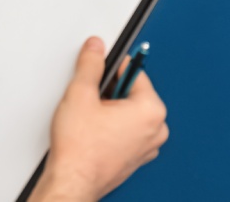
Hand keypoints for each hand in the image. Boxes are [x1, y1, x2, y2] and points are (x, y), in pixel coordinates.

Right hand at [30, 37, 169, 201]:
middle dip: (110, 91)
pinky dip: (112, 127)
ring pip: (129, 112)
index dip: (111, 67)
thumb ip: (91, 64)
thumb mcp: (80, 94)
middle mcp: (156, 129)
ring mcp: (147, 146)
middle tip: (89, 99)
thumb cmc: (80, 150)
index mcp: (151, 110)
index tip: (99, 67)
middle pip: (132, 92)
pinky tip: (93, 132)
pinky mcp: (136, 158)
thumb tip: (96, 48)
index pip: (134, 71)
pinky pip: (127, 131)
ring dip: (111, 109)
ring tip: (89, 118)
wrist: (72, 182)